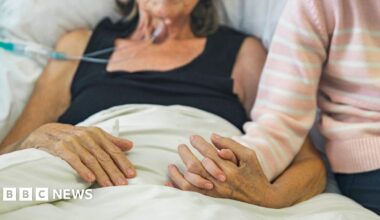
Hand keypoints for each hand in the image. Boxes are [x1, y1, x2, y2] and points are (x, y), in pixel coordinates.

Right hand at [20, 123, 135, 186]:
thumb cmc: (73, 136)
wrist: (44, 132)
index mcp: (96, 133)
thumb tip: (130, 145)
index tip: (131, 174)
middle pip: (104, 157)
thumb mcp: (93, 136)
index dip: (123, 162)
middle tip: (122, 184)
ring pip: (90, 160)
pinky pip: (73, 159)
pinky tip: (90, 179)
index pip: (113, 150)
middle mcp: (86, 136)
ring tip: (109, 185)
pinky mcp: (60, 147)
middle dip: (114, 171)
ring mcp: (73, 141)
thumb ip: (111, 141)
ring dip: (101, 174)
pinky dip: (82, 169)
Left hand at [167, 134, 273, 206]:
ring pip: (190, 183)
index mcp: (231, 170)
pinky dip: (179, 189)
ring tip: (170, 165)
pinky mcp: (212, 198)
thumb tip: (213, 136)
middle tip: (180, 146)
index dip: (199, 144)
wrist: (261, 198)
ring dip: (178, 174)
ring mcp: (215, 192)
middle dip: (186, 155)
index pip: (209, 154)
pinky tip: (169, 183)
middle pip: (196, 167)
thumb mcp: (249, 156)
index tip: (192, 137)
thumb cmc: (255, 173)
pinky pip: (192, 195)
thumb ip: (231, 145)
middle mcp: (220, 182)